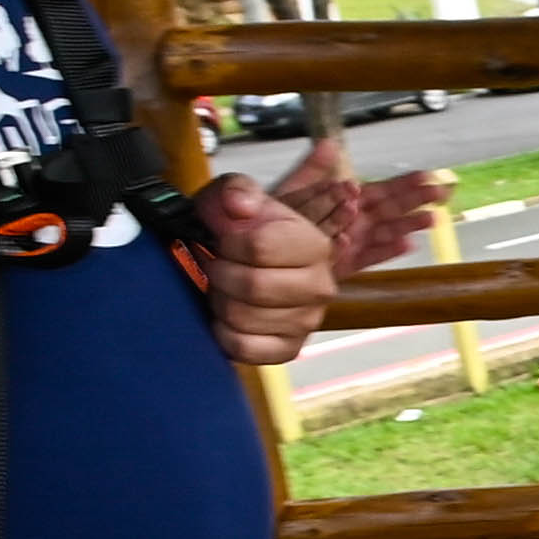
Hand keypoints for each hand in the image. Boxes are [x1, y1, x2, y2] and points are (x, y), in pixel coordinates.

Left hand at [197, 171, 341, 366]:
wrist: (249, 260)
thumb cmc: (243, 230)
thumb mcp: (238, 196)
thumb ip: (237, 190)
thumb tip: (238, 206)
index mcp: (315, 244)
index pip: (259, 246)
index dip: (227, 243)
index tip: (224, 241)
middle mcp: (320, 285)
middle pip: (252, 286)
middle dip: (221, 274)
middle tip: (218, 267)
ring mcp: (307, 322)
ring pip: (243, 317)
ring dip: (219, 301)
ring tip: (224, 289)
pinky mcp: (289, 349)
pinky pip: (243, 347)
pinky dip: (224, 333)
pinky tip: (227, 317)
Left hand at [265, 128, 450, 279]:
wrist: (257, 248)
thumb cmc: (273, 217)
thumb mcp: (294, 188)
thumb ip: (313, 169)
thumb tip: (331, 143)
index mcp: (347, 201)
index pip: (382, 190)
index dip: (406, 184)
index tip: (428, 176)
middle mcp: (354, 222)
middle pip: (392, 210)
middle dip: (417, 202)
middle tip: (443, 193)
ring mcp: (351, 244)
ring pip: (385, 233)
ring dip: (409, 225)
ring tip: (431, 219)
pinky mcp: (343, 265)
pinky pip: (368, 257)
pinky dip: (386, 251)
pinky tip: (406, 245)